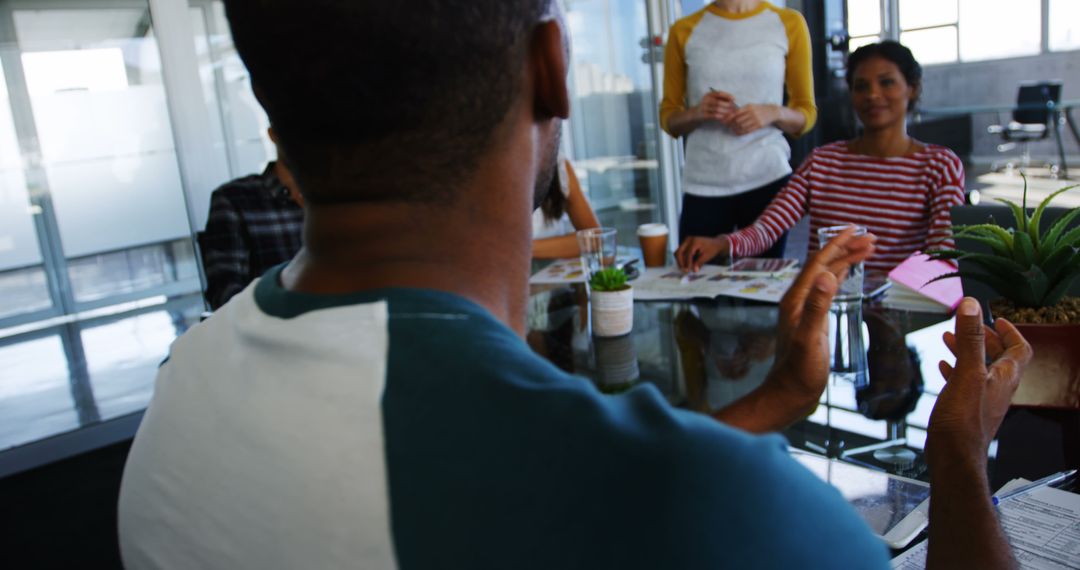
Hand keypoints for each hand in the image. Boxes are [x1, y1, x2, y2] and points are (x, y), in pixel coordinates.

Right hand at [675, 236, 728, 271]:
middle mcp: (688, 239)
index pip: (688, 254)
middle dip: (680, 262)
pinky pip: (680, 252)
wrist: (715, 243)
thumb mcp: (707, 256)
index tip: (688, 271)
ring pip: (678, 252)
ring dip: (680, 261)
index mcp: (695, 241)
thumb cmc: (712, 249)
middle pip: (679, 252)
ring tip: (684, 268)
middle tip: (684, 270)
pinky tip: (685, 265)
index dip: (688, 263)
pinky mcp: (686, 244)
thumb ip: (699, 262)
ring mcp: (686, 241)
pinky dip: (681, 258)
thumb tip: (694, 270)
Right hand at [693, 90, 736, 123]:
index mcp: (708, 94)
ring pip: (717, 109)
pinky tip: (725, 117)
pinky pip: (714, 115)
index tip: (734, 99)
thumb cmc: (707, 105)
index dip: (727, 96)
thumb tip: (732, 100)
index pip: (719, 93)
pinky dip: (720, 116)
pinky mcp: (704, 115)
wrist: (695, 113)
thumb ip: (720, 99)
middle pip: (718, 102)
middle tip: (733, 108)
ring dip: (725, 111)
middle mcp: (705, 100)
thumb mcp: (712, 99)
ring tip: (731, 113)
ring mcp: (704, 108)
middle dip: (727, 105)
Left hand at [728, 104, 778, 135]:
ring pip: (742, 126)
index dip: (729, 118)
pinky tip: (738, 132)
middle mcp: (752, 113)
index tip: (725, 121)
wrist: (772, 112)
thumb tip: (729, 115)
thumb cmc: (758, 109)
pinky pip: (748, 130)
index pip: (736, 113)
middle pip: (738, 120)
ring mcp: (756, 119)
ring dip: (736, 129)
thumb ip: (742, 110)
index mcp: (749, 107)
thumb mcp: (751, 106)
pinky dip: (741, 132)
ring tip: (733, 130)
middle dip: (732, 124)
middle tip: (728, 126)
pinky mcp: (759, 125)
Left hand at [760, 228, 875, 418]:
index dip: (838, 244)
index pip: (818, 262)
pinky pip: (827, 289)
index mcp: (796, 299)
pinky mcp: (812, 319)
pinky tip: (847, 274)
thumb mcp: (810, 339)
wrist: (790, 394)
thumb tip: (826, 275)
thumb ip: (817, 307)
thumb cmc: (800, 371)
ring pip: (826, 276)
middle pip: (823, 265)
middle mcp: (799, 300)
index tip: (857, 229)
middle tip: (873, 239)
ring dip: (846, 260)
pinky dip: (840, 276)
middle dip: (846, 249)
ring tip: (868, 249)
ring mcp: (805, 309)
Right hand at [927, 299, 1031, 462]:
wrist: (954, 456)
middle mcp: (998, 388)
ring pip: (980, 368)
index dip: (1010, 331)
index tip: (997, 319)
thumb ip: (970, 338)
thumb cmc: (963, 422)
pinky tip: (943, 367)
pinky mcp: (968, 409)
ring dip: (967, 352)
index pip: (1019, 348)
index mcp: (1005, 377)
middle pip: (998, 357)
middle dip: (982, 338)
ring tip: (949, 340)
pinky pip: (966, 383)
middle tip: (969, 326)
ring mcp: (984, 399)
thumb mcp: (967, 372)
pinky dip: (956, 370)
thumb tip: (971, 306)